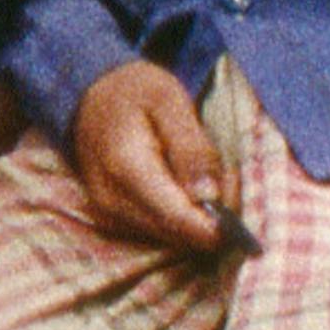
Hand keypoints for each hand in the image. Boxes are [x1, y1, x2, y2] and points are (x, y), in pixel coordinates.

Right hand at [64, 58, 231, 253]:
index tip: (237, 209)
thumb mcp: (171, 101)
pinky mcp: (113, 220)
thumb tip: (208, 196)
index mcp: (127, 168)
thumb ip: (191, 147)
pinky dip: (181, 216)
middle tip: (224, 179)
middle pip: (178, 234)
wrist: (92, 95)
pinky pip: (160, 231)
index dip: (215, 226)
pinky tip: (184, 186)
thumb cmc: (135, 92)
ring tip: (204, 176)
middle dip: (210, 217)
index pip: (177, 218)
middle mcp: (112, 200)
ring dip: (197, 217)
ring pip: (172, 237)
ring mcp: (109, 214)